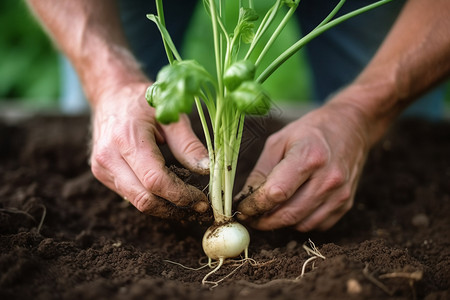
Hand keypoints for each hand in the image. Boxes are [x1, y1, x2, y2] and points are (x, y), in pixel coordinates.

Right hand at [89, 81, 209, 218]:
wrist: (111, 95)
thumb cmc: (143, 102)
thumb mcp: (171, 116)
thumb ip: (188, 144)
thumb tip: (207, 170)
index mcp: (126, 139)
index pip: (155, 181)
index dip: (181, 195)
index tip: (202, 200)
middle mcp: (108, 157)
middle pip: (144, 199)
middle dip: (174, 207)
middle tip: (199, 205)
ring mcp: (102, 168)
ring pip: (137, 202)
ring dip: (165, 206)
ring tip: (187, 199)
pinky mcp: (102, 174)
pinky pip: (131, 196)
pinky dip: (152, 198)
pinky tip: (168, 190)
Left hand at [236, 100, 371, 230]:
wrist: (351, 127)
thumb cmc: (310, 131)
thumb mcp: (278, 141)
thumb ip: (260, 172)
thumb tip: (244, 199)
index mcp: (309, 156)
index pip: (276, 193)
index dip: (254, 205)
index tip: (242, 208)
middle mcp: (328, 178)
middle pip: (288, 214)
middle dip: (263, 221)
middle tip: (250, 217)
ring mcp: (340, 193)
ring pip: (301, 224)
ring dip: (281, 223)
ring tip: (269, 211)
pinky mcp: (346, 204)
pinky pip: (317, 225)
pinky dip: (300, 222)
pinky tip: (293, 207)